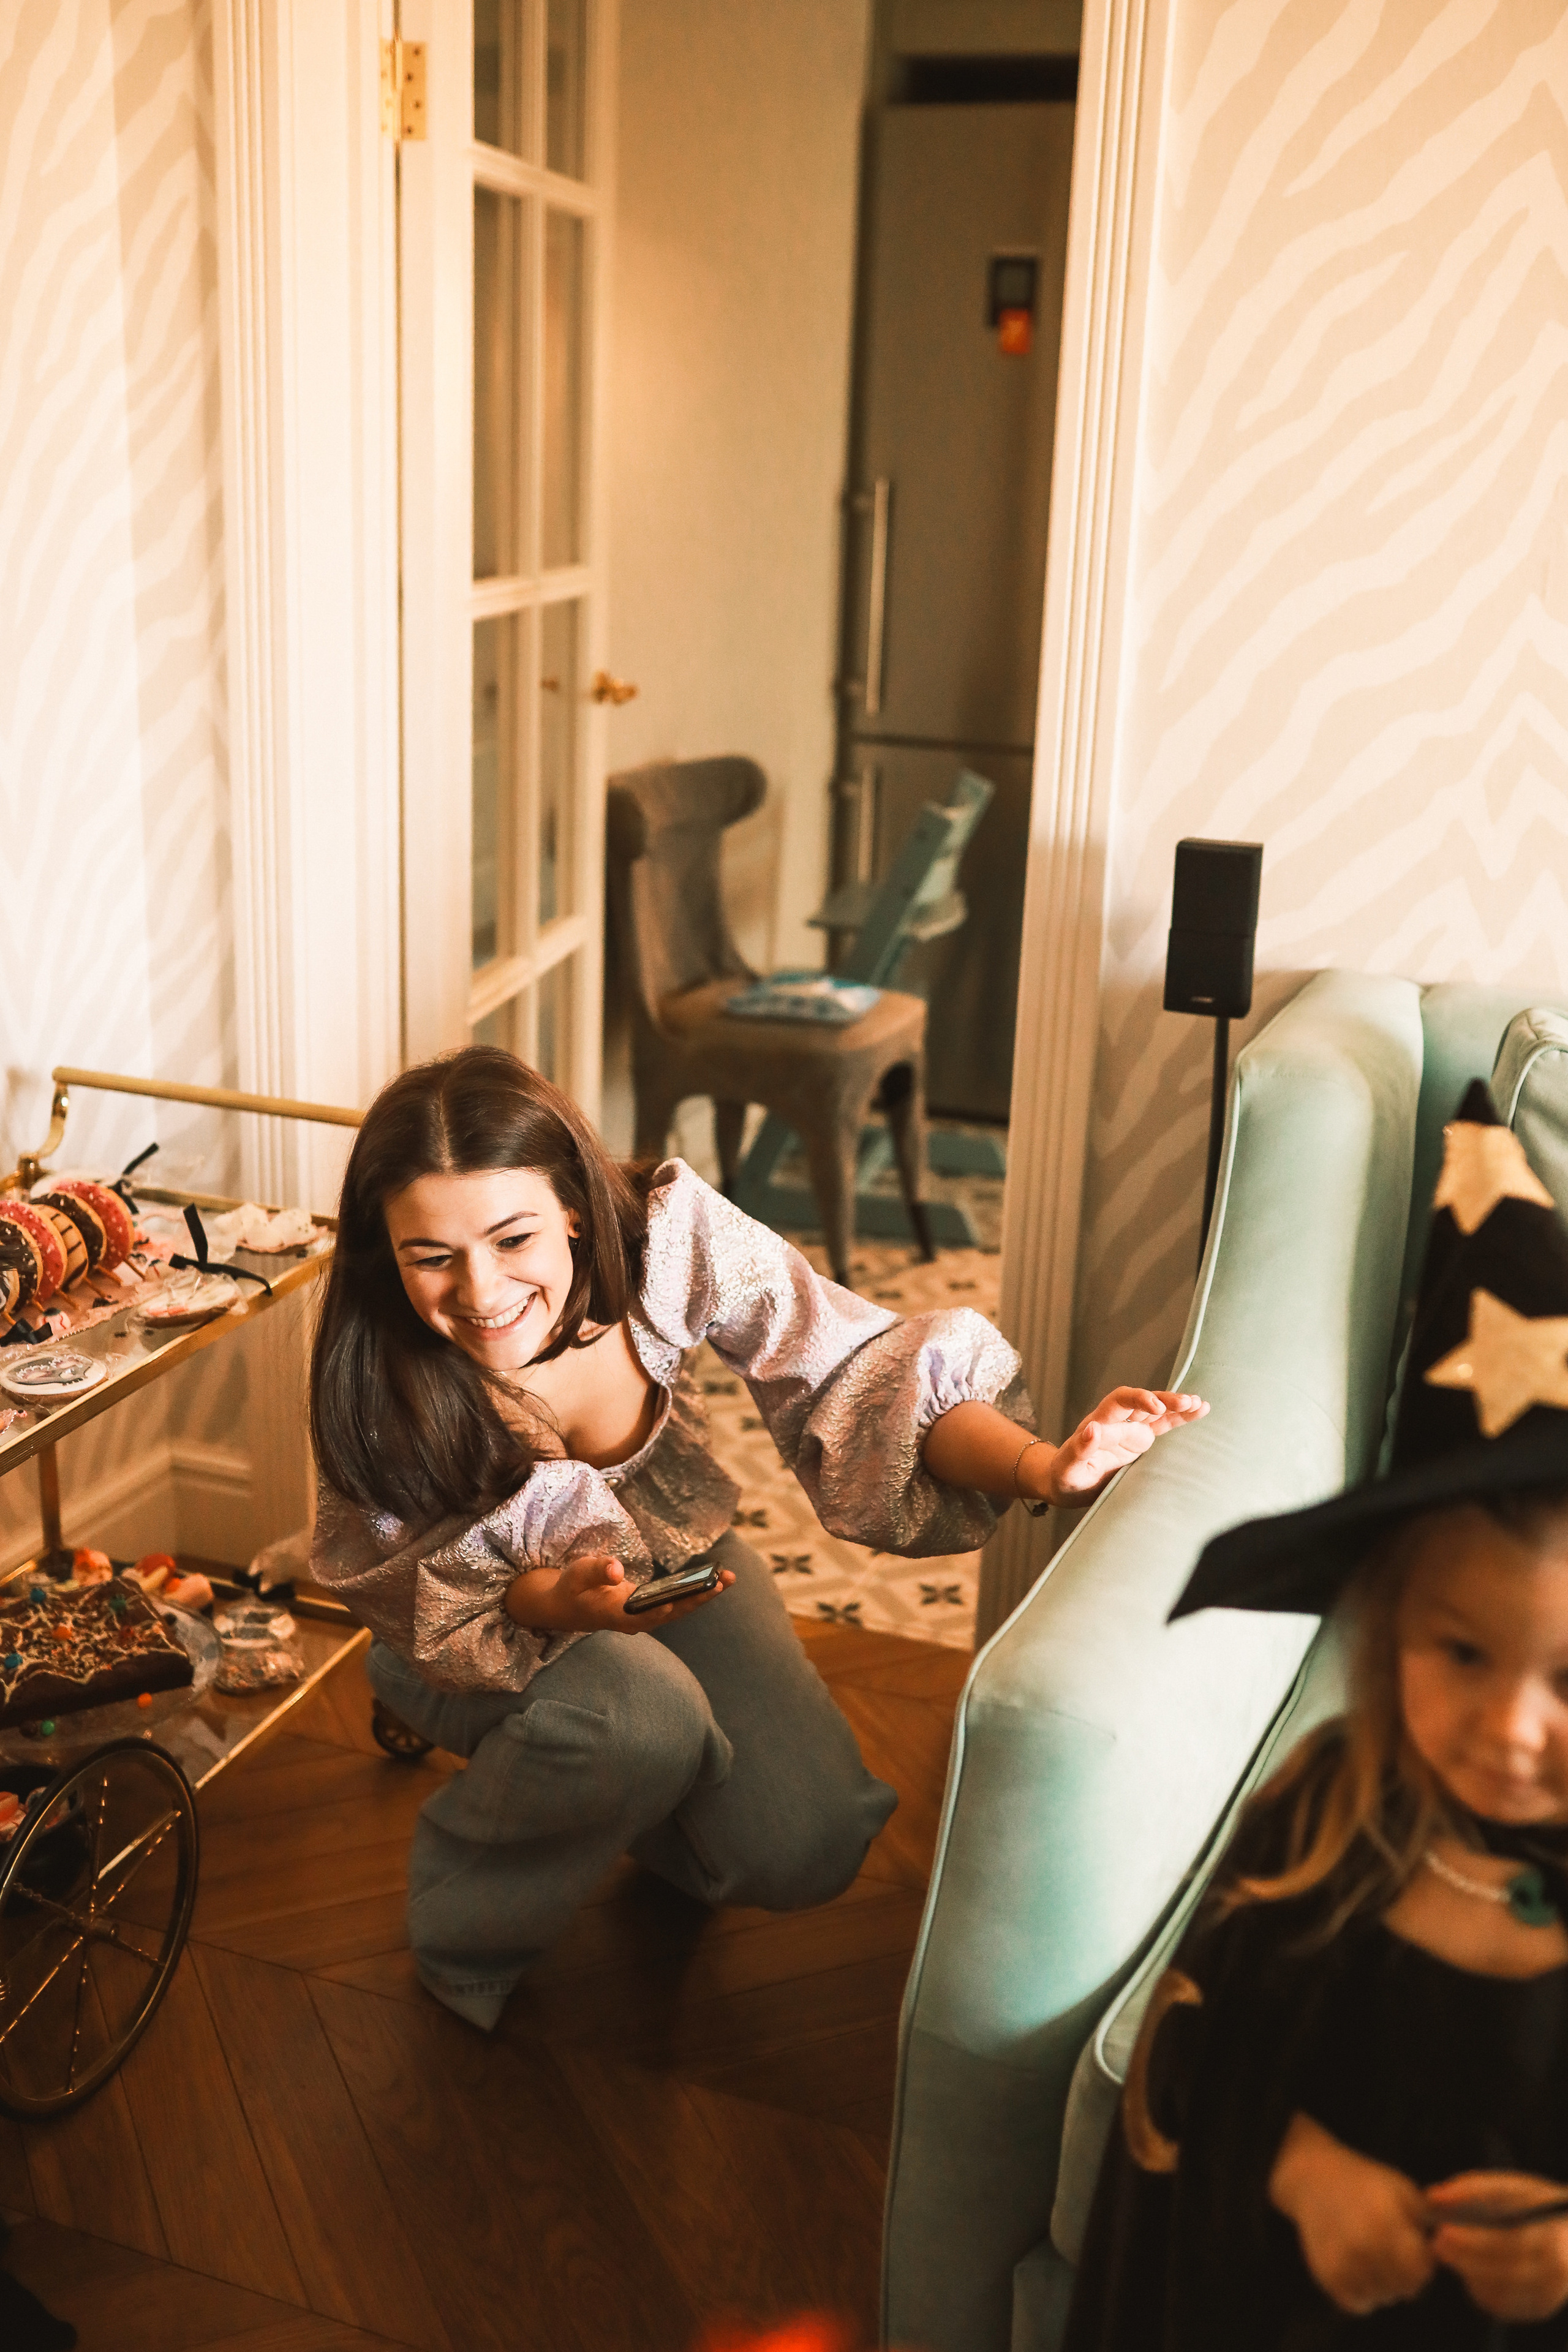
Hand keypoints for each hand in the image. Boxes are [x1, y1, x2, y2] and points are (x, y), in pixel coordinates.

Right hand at [506, 1553, 735, 1634]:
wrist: (567, 1607)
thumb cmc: (572, 1588)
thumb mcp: (577, 1574)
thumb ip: (596, 1570)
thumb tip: (617, 1570)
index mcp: (616, 1615)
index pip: (645, 1615)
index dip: (663, 1608)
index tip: (681, 1598)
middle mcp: (635, 1621)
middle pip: (672, 1612)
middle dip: (698, 1597)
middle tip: (723, 1581)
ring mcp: (644, 1618)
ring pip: (678, 1609)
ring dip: (703, 1595)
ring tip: (727, 1577)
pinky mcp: (649, 1610)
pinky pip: (677, 1604)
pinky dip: (694, 1592)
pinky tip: (713, 1580)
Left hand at [1027, 1389, 1208, 1506]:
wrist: (1067, 1484)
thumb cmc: (1065, 1476)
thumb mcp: (1068, 1468)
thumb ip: (1079, 1450)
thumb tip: (1092, 1428)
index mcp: (1099, 1423)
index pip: (1119, 1402)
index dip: (1138, 1399)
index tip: (1156, 1407)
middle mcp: (1117, 1422)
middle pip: (1142, 1402)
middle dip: (1164, 1399)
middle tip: (1185, 1402)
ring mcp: (1131, 1431)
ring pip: (1156, 1412)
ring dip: (1176, 1406)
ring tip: (1198, 1404)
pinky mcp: (1141, 1442)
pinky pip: (1163, 1426)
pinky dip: (1180, 1418)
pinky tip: (1202, 1409)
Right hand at [1269, 2112, 1434, 2314]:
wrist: (1315, 2180)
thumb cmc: (1368, 2183)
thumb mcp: (1404, 2190)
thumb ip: (1427, 2221)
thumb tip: (1449, 2248)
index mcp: (1386, 2223)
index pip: (1420, 2272)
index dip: (1423, 2263)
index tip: (1416, 2249)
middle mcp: (1363, 2247)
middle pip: (1404, 2289)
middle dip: (1406, 2274)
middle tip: (1394, 2252)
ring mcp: (1343, 2265)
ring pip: (1383, 2297)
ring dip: (1386, 2284)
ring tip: (1376, 2256)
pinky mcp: (1328, 2277)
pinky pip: (1359, 2303)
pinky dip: (1364, 2291)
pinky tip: (1360, 2266)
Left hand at [1428, 2173, 1567, 2320]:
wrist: (1561, 2234)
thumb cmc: (1528, 2205)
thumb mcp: (1507, 2188)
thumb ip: (1472, 2189)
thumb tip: (1434, 2197)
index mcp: (1554, 2233)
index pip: (1512, 2242)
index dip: (1475, 2240)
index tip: (1444, 2230)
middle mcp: (1557, 2268)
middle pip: (1507, 2271)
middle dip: (1467, 2257)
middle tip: (1437, 2243)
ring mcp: (1549, 2292)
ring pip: (1503, 2292)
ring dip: (1469, 2273)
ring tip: (1444, 2252)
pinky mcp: (1537, 2307)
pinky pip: (1504, 2305)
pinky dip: (1480, 2288)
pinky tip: (1464, 2269)